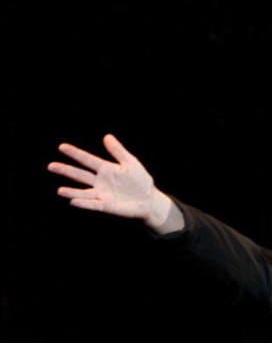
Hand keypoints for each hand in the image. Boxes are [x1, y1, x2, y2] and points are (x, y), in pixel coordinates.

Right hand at [47, 133, 178, 230]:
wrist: (149, 199)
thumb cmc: (140, 180)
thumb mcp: (130, 163)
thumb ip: (118, 151)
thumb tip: (106, 136)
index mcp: (105, 169)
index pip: (87, 159)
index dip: (75, 153)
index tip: (62, 147)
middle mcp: (100, 181)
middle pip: (80, 175)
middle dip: (66, 170)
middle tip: (51, 166)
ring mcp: (102, 194)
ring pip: (83, 192)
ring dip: (71, 192)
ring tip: (60, 190)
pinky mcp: (106, 205)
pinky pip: (93, 204)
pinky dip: (84, 203)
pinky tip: (73, 201)